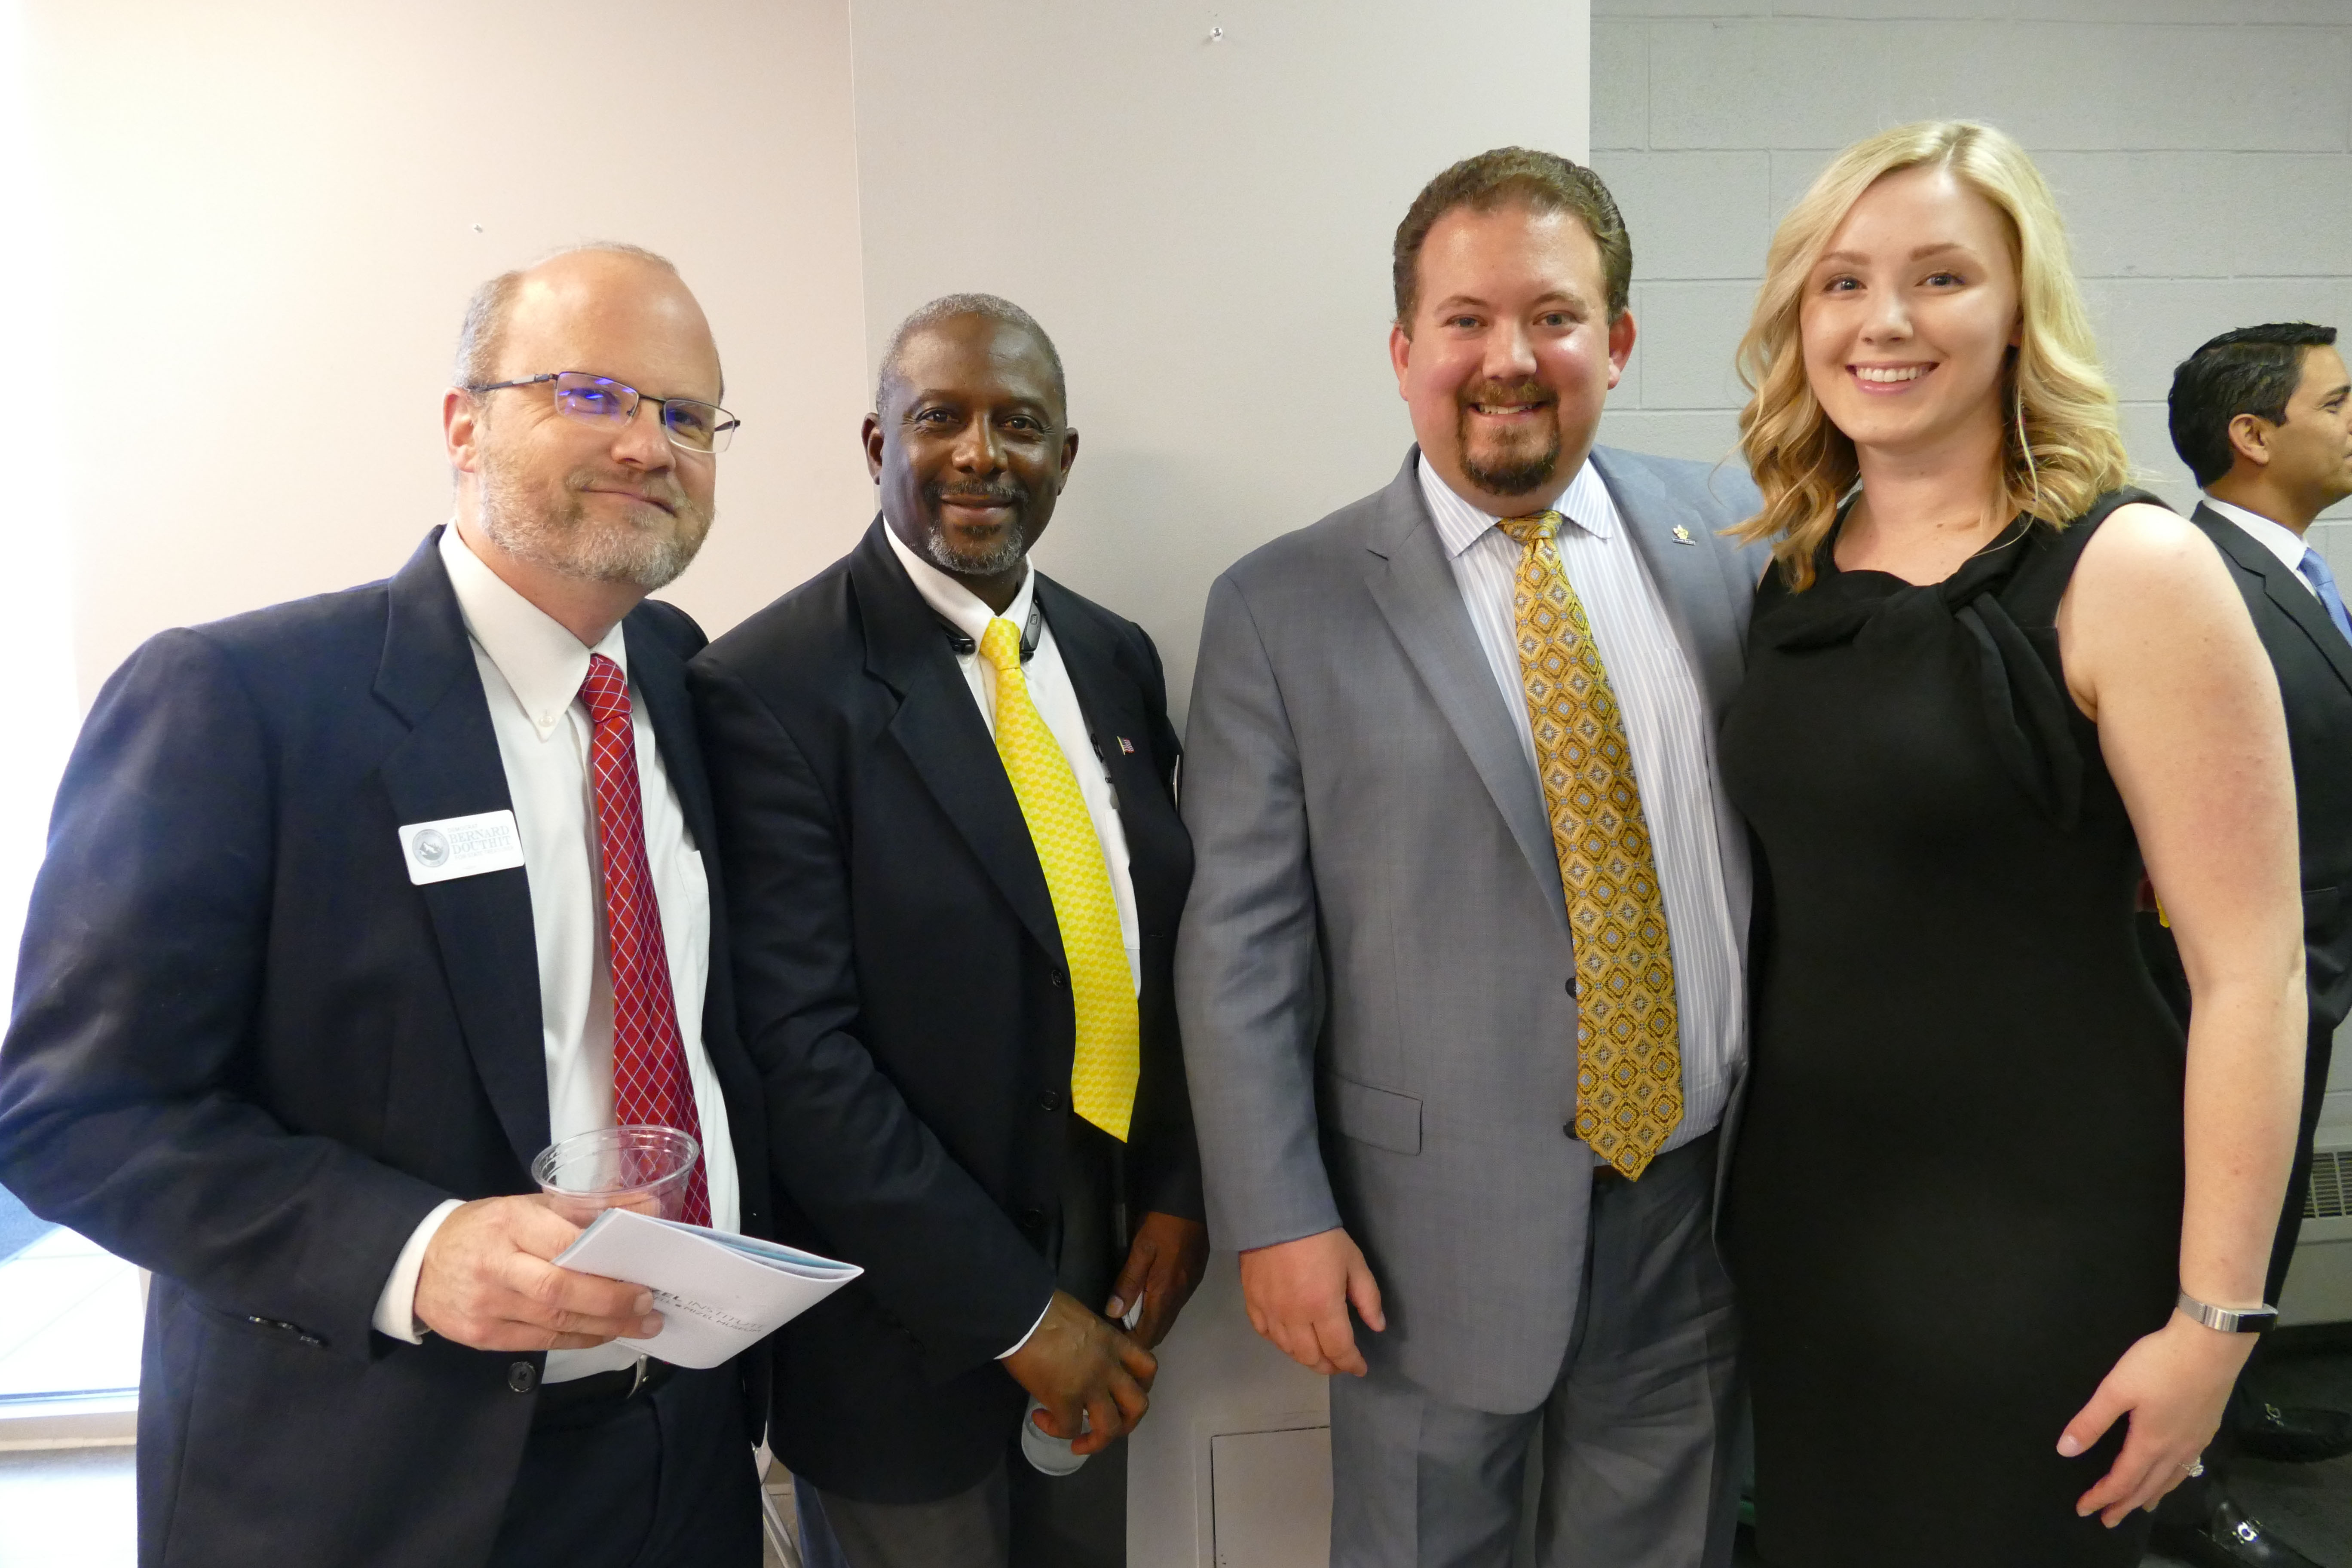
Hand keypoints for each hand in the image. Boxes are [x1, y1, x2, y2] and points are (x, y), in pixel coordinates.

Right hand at [413, 1194, 662, 1352]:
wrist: (420, 1262)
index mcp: (509, 1223)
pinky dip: (578, 1339)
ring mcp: (485, 1305)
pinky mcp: (481, 1336)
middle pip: (558, 1289)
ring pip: (553, 1322)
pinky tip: (604, 1333)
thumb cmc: (487, 1229)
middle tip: (649, 1305)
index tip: (642, 1270)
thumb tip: (649, 1210)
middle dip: (610, 1301)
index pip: (562, 1243)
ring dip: (604, 1326)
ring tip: (641, 1324)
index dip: (604, 1262)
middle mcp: (495, 1265)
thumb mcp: (529, 1206)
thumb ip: (587, 1209)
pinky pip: (540, 1342)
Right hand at [1003, 1290, 1156, 1456]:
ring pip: (1111, 1428)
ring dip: (1096, 1442)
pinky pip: (1070, 1429)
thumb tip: (1078, 1354)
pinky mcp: (1065, 1401)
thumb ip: (1090, 1340)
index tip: (1121, 1391)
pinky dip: (1056, 1430)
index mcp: (1114, 1343)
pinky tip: (1040, 1418)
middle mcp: (1109, 1368)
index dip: (1141, 1386)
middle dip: (1127, 1423)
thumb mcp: (1082, 1319)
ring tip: (1078, 1443)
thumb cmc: (1045, 1308)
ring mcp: (1089, 1386)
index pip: (1147, 1368)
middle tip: (1106, 1426)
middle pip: (1139, 1406)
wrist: (1022, 1313)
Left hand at [1105, 1212, 1207, 1348]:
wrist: (1193, 1201)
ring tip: (1126, 1314)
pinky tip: (1145, 1298)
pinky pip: (1174, 1304)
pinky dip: (1159, 1309)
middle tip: (1115, 1326)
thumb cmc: (1163, 1224)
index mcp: (1165, 1293)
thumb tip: (1113, 1313)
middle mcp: (1180, 1296)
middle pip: (1160, 1330)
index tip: (1111, 1336)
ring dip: (1149, 1322)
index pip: (1149, 1334)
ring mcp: (1189, 1287)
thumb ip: (1128, 1282)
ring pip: (1168, 1318)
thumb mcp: (1141, 1249)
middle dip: (1139, 1335)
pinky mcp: (1193, 1277)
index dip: (1131, 1341)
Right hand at [1238, 1227, 1384, 1376]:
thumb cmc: (1322, 1237)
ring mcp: (1270, 1311)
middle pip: (1311, 1357)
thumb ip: (1368, 1298)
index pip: (1339, 1349)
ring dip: (1306, 1357)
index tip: (1360, 1368)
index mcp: (1323, 1307)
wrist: (1276, 1213)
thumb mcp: (1354, 1262)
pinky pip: (1264, 1333)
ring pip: (1287, 1350)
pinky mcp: (1252, 1302)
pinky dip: (1279, 1342)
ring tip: (1318, 1353)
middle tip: (1340, 1363)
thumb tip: (1376, 1326)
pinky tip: (1289, 1338)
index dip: (1351, 1363)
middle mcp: (1294, 1317)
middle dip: (1329, 1366)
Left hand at [2060, 1310, 2255, 1525]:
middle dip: (2125, 1506)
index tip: (2083, 1509)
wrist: (2211, 1345)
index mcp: (2150, 1443)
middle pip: (2147, 1487)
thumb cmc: (2160, 1364)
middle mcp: (2175, 1449)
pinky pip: (2188, 1466)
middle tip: (2108, 1521)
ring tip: (2141, 1507)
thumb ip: (2091, 1421)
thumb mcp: (2116, 1389)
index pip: (2122, 1481)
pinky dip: (2174, 1479)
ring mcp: (2195, 1440)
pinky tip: (2174, 1473)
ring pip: (2171, 1479)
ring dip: (2152, 1496)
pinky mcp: (2207, 1427)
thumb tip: (2066, 1450)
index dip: (2101, 1497)